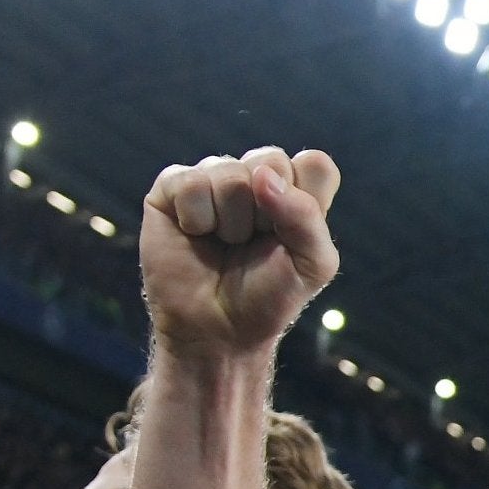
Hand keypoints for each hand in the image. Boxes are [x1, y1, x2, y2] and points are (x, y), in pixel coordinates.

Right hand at [142, 146, 340, 357]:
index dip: (307, 198)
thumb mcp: (311, 266)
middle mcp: (257, 180)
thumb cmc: (269, 297)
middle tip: (256, 243)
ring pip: (228, 172)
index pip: (315, 164)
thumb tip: (262, 175)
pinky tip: (196, 235)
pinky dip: (195, 218)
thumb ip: (307, 218)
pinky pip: (189, 182)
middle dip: (266, 211)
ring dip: (230, 222)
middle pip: (270, 160)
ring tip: (225, 244)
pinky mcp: (174, 187)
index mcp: (298, 194)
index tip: (293, 235)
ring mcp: (214, 180)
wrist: (218, 329)